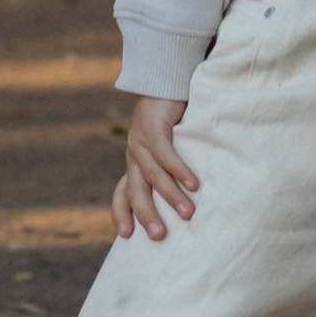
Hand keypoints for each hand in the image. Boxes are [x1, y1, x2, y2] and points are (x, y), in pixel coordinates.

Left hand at [112, 95, 197, 240]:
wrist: (164, 79)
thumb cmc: (171, 118)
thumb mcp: (166, 148)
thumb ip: (170, 170)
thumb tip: (190, 199)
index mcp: (135, 162)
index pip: (123, 193)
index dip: (122, 213)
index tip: (125, 237)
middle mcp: (134, 155)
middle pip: (136, 191)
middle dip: (147, 215)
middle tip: (159, 236)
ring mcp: (141, 141)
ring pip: (154, 176)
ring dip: (171, 196)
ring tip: (188, 214)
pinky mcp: (154, 128)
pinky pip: (165, 154)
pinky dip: (179, 170)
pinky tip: (193, 184)